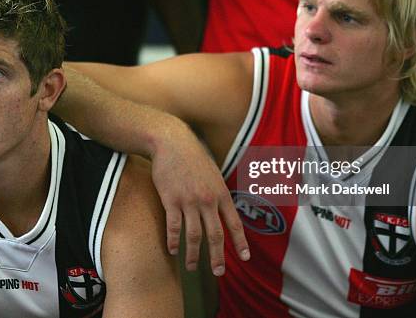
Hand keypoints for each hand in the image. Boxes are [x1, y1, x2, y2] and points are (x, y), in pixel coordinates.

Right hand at [150, 125, 249, 275]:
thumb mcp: (214, 174)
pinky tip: (173, 251)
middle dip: (217, 257)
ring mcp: (189, 201)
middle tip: (218, 272)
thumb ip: (219, 193)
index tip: (244, 258)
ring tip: (192, 267)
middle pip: (215, 235)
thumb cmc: (193, 157)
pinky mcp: (171, 200)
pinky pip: (174, 227)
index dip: (240, 243)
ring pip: (193, 235)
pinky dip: (174, 241)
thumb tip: (223, 210)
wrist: (173, 143)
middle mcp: (208, 200)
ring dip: (193, 255)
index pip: (234, 224)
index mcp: (222, 194)